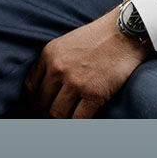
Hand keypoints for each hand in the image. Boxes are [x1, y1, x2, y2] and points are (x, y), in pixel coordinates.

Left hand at [24, 7, 151, 117]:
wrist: (127, 32)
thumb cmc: (100, 37)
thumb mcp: (68, 42)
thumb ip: (54, 61)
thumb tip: (47, 88)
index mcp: (49, 54)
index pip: (30, 86)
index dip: (32, 101)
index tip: (37, 107)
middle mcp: (58, 68)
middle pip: (42, 103)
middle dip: (44, 114)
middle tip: (52, 119)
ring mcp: (76, 82)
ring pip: (57, 114)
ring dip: (61, 121)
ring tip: (66, 122)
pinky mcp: (94, 94)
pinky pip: (78, 120)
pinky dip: (77, 125)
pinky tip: (80, 123)